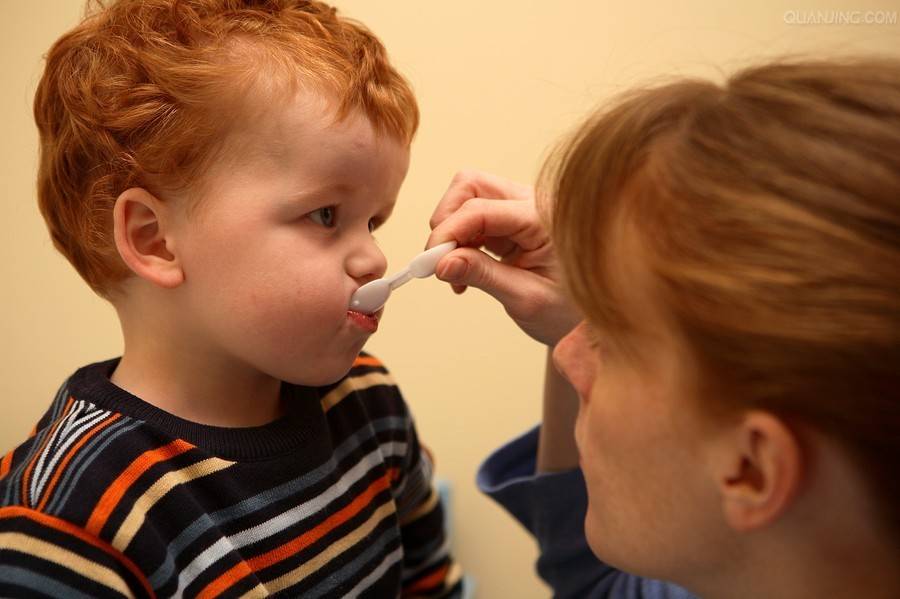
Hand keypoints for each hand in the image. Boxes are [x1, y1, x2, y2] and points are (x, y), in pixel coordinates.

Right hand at [427, 170, 580, 345]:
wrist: (588, 319)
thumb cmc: (569, 310)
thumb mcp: (526, 299)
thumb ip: (483, 276)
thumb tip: (441, 264)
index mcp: (544, 218)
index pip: (481, 209)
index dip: (448, 233)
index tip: (430, 264)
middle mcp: (533, 202)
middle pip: (470, 185)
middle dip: (446, 220)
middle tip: (439, 261)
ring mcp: (521, 208)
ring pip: (467, 195)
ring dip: (451, 230)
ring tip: (455, 271)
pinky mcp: (510, 220)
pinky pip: (472, 215)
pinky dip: (459, 240)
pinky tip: (465, 270)